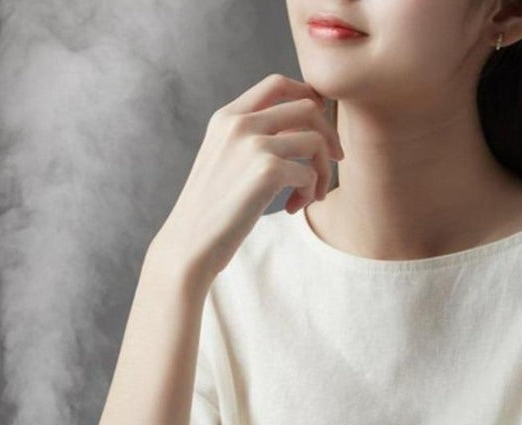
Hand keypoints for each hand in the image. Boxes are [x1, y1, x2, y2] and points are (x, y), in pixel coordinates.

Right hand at [153, 72, 343, 282]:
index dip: (307, 96)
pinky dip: (309, 193)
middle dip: (327, 134)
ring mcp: (253, 145)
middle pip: (307, 107)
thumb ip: (248, 139)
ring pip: (315, 140)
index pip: (277, 84)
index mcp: (226, 117)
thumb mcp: (221, 160)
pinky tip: (292, 209)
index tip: (318, 124)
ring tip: (308, 195)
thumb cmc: (208, 211)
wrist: (189, 244)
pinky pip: (309, 173)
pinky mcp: (267, 171)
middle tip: (332, 160)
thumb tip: (297, 131)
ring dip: (322, 170)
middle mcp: (240, 123)